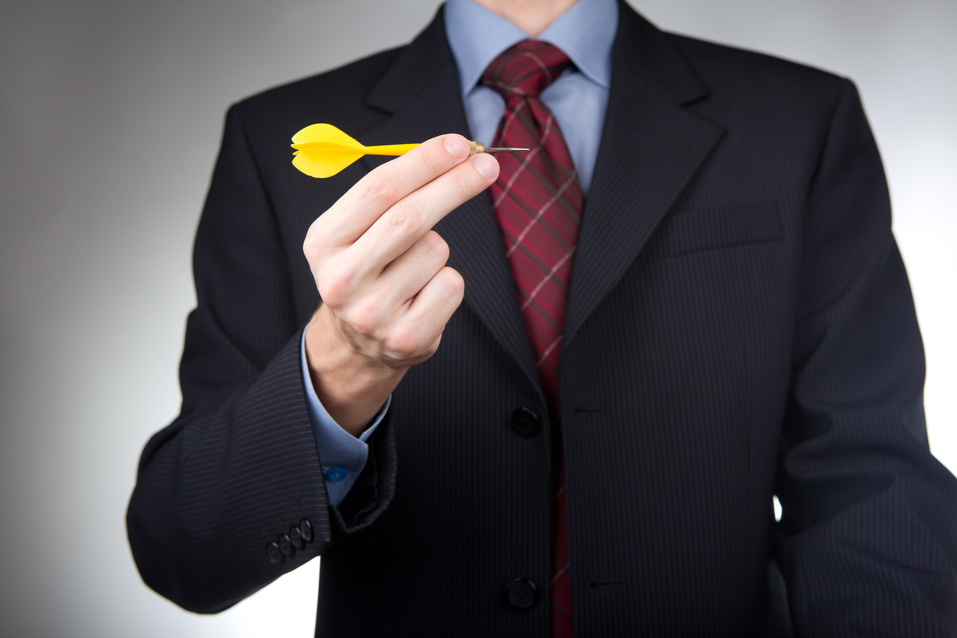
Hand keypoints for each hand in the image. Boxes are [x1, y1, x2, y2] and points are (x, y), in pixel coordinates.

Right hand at [302, 134, 499, 435]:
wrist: (357, 344)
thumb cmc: (368, 271)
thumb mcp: (357, 231)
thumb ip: (392, 193)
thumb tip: (453, 153)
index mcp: (324, 242)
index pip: (378, 190)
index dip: (423, 162)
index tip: (458, 145)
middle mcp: (341, 279)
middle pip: (410, 218)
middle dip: (454, 185)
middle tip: (486, 165)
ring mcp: (372, 312)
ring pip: (435, 251)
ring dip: (438, 249)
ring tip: (414, 269)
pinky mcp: (406, 337)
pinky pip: (450, 285)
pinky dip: (447, 282)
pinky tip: (423, 296)